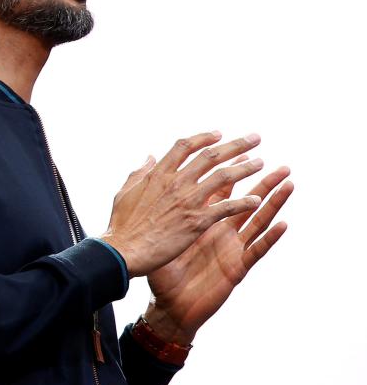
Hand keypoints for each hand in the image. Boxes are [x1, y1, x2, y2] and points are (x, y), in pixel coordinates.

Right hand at [98, 132, 264, 276]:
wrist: (125, 250)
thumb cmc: (122, 224)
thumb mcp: (125, 191)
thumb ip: (140, 172)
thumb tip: (150, 156)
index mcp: (158, 174)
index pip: (185, 147)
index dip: (204, 138)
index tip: (219, 134)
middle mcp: (176, 182)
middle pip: (211, 156)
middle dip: (236, 145)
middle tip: (254, 139)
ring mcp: (188, 200)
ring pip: (224, 177)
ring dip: (246, 168)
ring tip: (262, 163)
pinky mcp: (198, 221)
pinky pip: (227, 207)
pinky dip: (244, 202)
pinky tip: (257, 200)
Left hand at [145, 154, 292, 343]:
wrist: (168, 307)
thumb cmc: (162, 270)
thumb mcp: (159, 232)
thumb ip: (159, 202)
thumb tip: (151, 172)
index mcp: (202, 220)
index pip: (219, 190)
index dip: (229, 170)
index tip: (240, 149)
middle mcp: (220, 231)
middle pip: (244, 200)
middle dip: (261, 181)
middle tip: (279, 162)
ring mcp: (231, 248)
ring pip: (257, 220)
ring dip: (273, 202)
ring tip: (288, 184)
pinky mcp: (237, 267)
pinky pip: (256, 250)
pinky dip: (270, 237)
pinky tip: (283, 224)